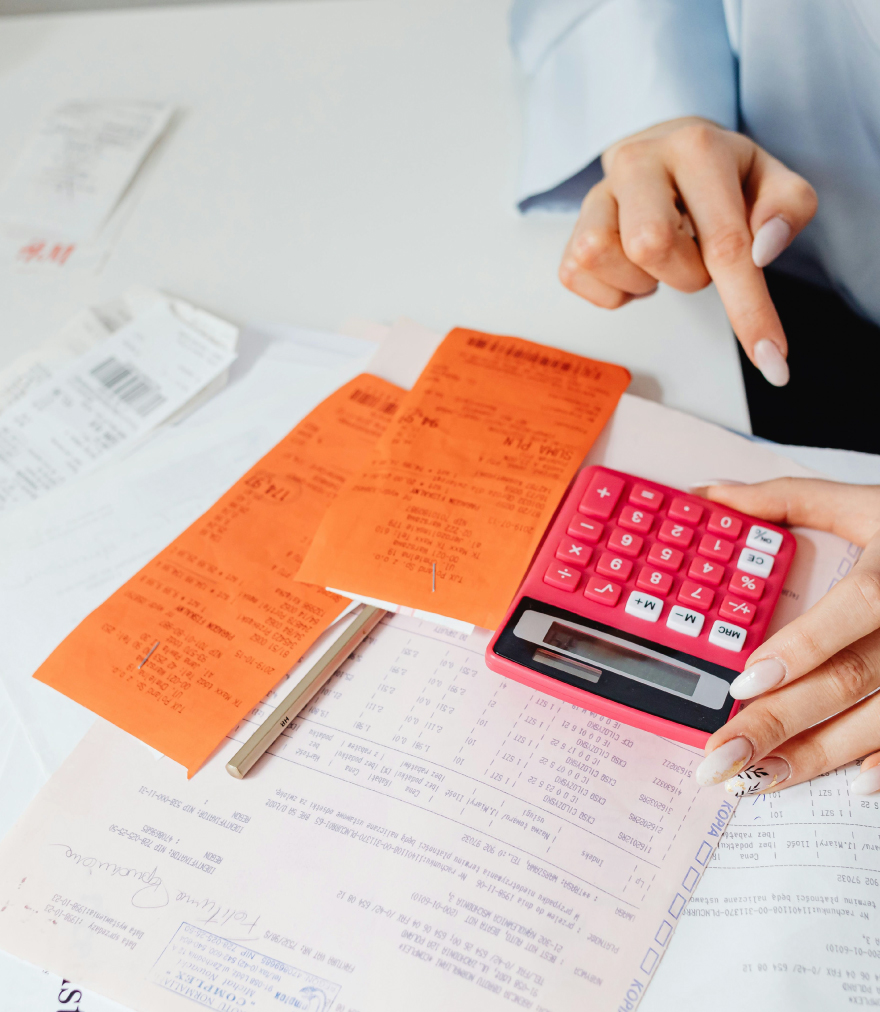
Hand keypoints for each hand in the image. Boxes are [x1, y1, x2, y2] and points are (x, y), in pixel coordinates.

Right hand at [558, 117, 817, 386]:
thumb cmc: (721, 176)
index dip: (749, 308)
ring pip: (605, 259)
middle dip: (686, 274)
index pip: (724, 240)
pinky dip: (615, 291)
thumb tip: (762, 252)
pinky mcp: (570, 230)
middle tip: (698, 258)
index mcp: (696, 148)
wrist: (663, 150)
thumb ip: (788, 208)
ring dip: (644, 280)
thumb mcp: (771, 179)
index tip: (771, 361)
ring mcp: (596, 195)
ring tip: (663, 261)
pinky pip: (578, 277)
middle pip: (650, 246)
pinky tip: (634, 269)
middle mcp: (637, 162)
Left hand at [693, 478, 879, 796]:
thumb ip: (786, 499)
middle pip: (852, 678)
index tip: (745, 681)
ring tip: (758, 777)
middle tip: (721, 754)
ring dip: (819, 755)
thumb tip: (710, 495)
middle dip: (781, 721)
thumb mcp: (864, 503)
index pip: (855, 607)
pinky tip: (850, 786)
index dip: (802, 646)